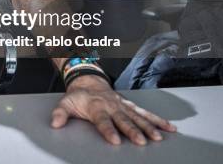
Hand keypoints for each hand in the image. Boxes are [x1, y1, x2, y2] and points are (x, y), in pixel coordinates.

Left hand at [50, 74, 176, 144]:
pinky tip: (168, 127)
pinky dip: (157, 120)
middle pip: (123, 120)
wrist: (89, 81)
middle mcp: (112, 106)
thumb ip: (60, 113)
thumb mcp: (66, 103)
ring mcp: (123, 105)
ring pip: (137, 116)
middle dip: (133, 130)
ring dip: (148, 126)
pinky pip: (145, 113)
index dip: (108, 130)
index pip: (102, 120)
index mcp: (96, 106)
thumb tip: (55, 123)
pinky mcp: (130, 106)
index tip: (115, 140)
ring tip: (157, 137)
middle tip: (141, 141)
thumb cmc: (79, 96)